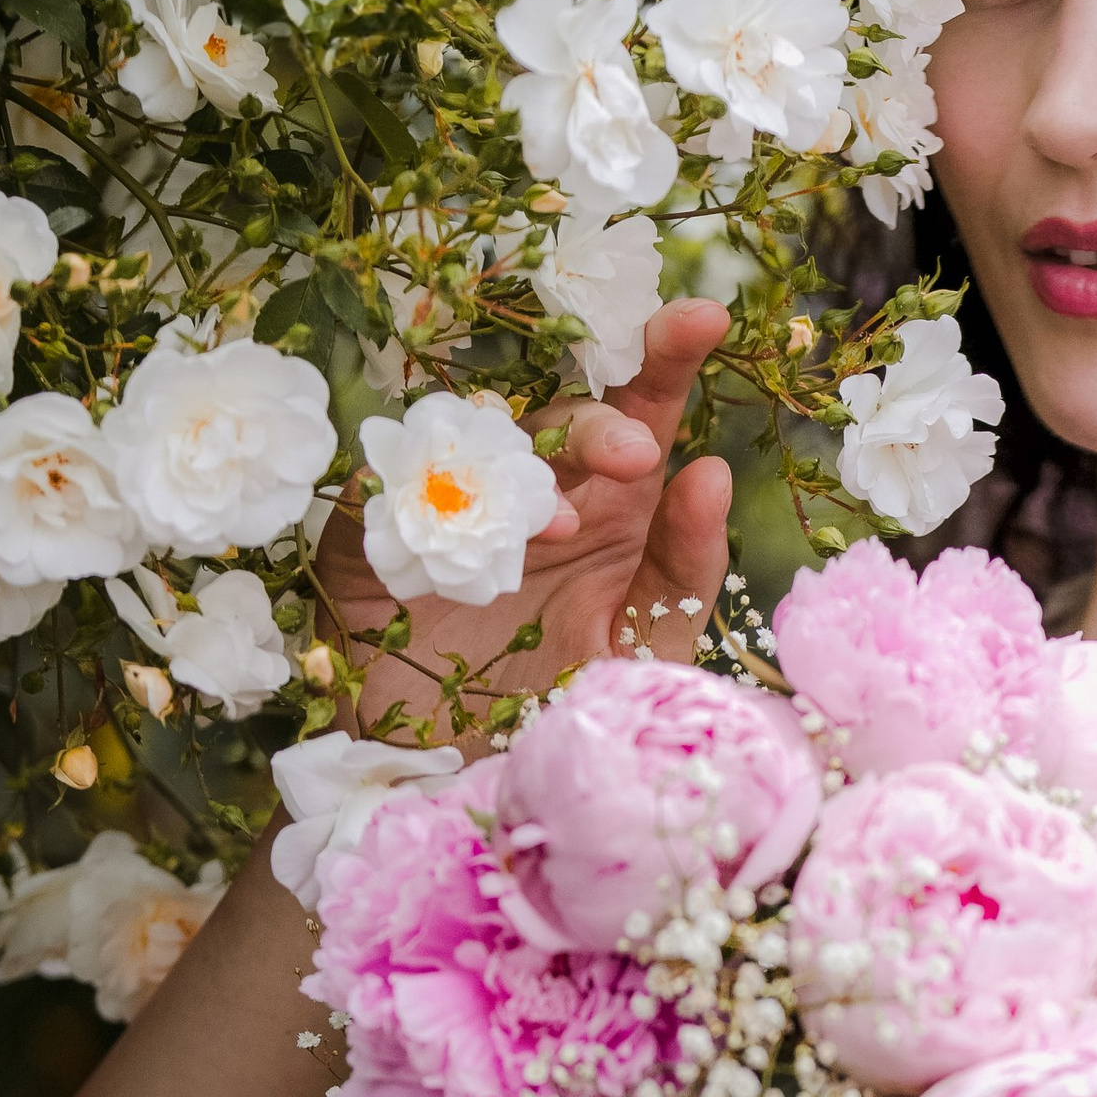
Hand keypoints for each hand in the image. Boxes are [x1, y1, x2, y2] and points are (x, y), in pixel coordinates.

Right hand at [314, 297, 737, 737]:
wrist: (445, 780)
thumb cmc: (550, 713)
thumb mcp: (640, 652)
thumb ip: (684, 572)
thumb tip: (712, 471)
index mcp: (611, 513)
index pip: (645, 416)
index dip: (668, 358)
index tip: (704, 316)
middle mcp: (539, 494)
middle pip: (571, 419)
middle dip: (606, 424)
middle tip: (636, 457)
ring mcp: (460, 503)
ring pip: (490, 441)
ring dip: (527, 469)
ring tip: (561, 531)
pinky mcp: (384, 527)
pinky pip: (403, 478)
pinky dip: (436, 487)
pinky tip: (468, 525)